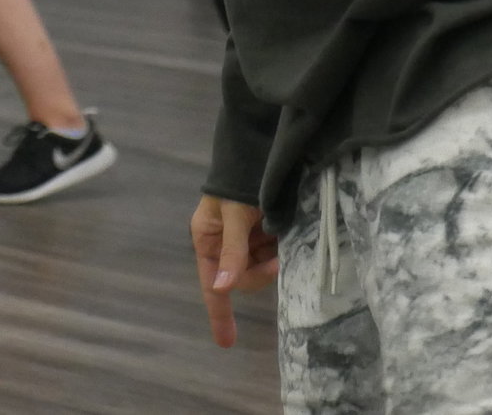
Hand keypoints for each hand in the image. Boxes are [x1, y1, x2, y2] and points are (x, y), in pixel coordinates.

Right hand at [191, 194, 278, 348]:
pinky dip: (280, 249)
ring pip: (260, 267)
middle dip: (260, 272)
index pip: (211, 283)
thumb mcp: (235, 215)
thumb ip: (231, 252)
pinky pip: (271, 252)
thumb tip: (221, 287)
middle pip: (241, 278)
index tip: (226, 343)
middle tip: (277, 256)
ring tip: (281, 235)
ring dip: (272, 259)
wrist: (260, 147)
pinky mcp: (264, 231)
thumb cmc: (239, 179)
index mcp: (207, 238)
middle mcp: (224, 242)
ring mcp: (245, 238)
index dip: (219, 313)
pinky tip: (285, 234)